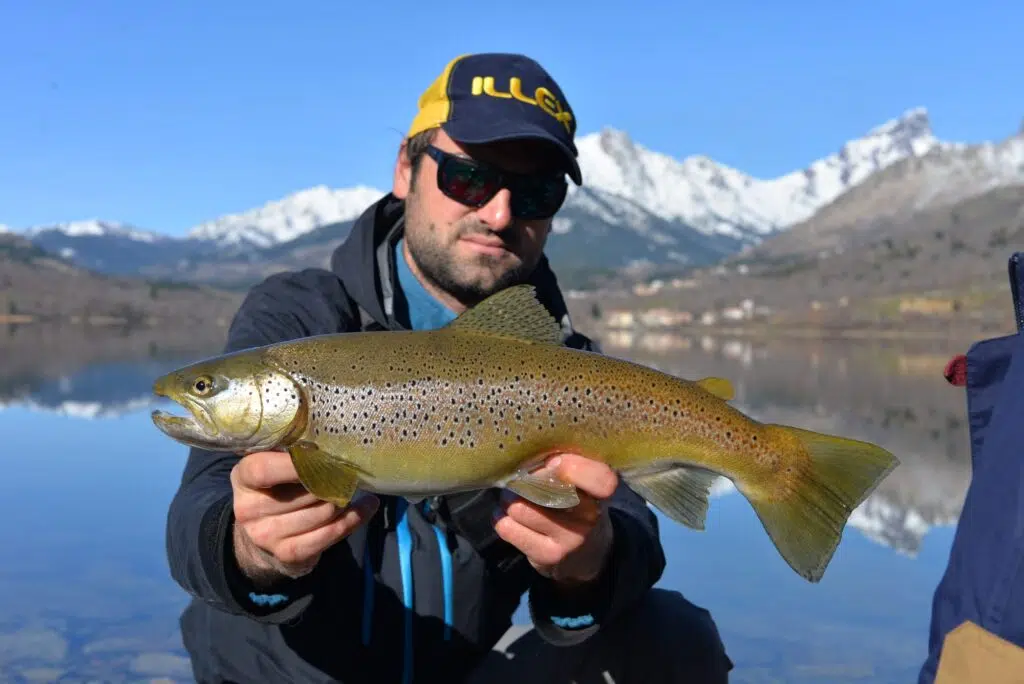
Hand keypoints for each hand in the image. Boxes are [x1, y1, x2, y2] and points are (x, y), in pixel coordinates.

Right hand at [230, 450, 378, 583]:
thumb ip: (291, 453)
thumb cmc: (276, 489)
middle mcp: (248, 509)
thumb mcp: (272, 466)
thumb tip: (332, 440)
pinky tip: (367, 506)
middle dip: (332, 481)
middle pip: (305, 492)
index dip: (295, 464)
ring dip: (344, 499)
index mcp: (243, 478)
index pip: (263, 470)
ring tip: (351, 489)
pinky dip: (354, 518)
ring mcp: (266, 535)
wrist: (262, 537)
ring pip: (322, 512)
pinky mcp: (288, 554)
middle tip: (348, 471)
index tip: (322, 456)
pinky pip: (330, 534)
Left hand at [494, 453, 616, 586]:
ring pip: (520, 508)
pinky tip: (508, 517)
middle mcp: (590, 516)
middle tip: (521, 478)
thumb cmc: (576, 503)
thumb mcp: (582, 482)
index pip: (601, 480)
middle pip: (545, 489)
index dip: (573, 467)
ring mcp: (570, 538)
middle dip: (525, 479)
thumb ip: (566, 463)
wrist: (586, 552)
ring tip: (513, 498)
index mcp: (601, 491)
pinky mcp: (548, 555)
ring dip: (508, 500)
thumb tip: (530, 450)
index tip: (552, 462)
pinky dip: (501, 518)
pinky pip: (508, 528)